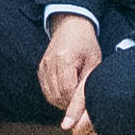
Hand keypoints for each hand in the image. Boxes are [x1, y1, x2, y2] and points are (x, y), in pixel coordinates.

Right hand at [41, 12, 102, 134]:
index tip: (85, 108)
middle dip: (69, 104)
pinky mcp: (40, 69)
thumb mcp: (94, 62)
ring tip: (75, 96)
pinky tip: (67, 91)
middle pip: (57, 96)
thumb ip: (88, 83)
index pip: (67, 90)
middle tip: (82, 103)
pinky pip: (46, 90)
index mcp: (64, 59)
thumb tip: (87, 106)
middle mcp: (49, 63)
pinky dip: (56, 96)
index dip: (76, 102)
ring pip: (50, 96)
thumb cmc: (86, 43)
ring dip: (63, 101)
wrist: (71, 26)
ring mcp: (43, 66)